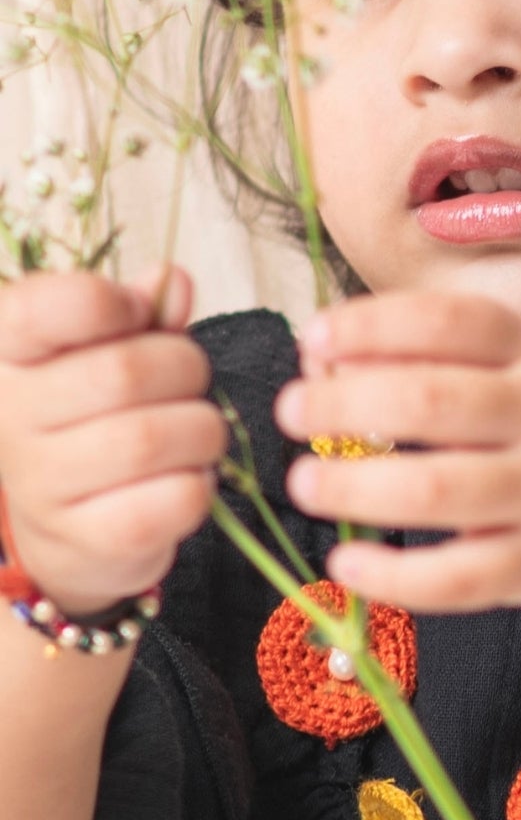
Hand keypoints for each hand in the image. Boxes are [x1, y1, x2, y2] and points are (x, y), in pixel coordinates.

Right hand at [0, 268, 222, 613]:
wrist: (68, 528)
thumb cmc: (93, 420)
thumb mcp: (108, 355)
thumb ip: (142, 317)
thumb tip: (173, 280)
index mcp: (9, 350)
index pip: (53, 306)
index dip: (116, 303)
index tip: (139, 315)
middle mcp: (11, 413)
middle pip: (125, 372)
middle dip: (186, 369)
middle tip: (190, 384)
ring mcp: (41, 482)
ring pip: (153, 438)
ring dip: (202, 431)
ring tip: (194, 434)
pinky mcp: (86, 539)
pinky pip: (174, 499)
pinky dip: (201, 485)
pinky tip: (186, 479)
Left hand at [276, 292, 520, 619]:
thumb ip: (455, 356)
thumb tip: (328, 355)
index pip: (445, 320)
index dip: (365, 326)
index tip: (313, 343)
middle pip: (425, 403)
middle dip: (337, 406)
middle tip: (292, 415)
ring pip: (430, 492)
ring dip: (349, 488)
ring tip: (307, 485)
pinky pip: (455, 577)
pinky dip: (389, 575)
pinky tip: (346, 563)